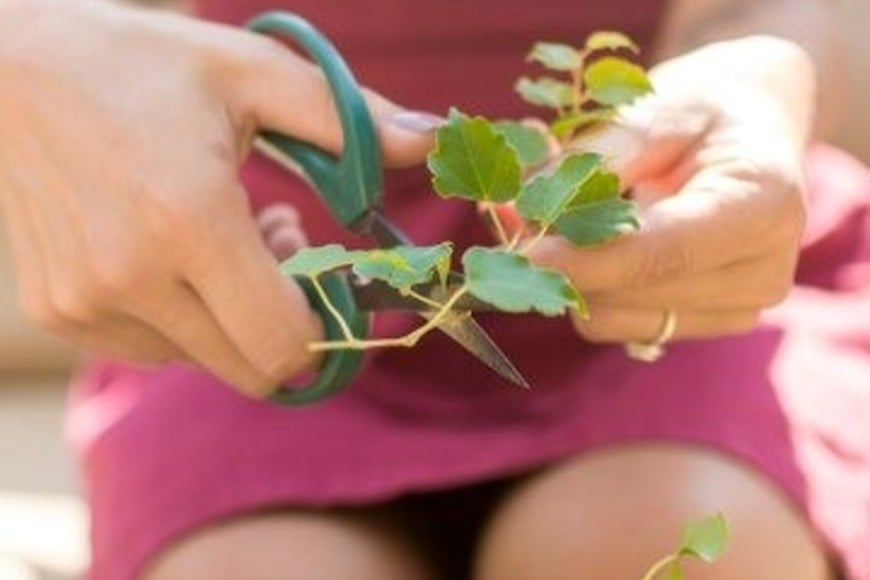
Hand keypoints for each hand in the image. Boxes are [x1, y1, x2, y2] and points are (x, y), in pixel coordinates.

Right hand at [0, 0, 435, 395]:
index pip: (283, 342)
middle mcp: (130, 276)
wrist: (13, 70)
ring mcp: (86, 303)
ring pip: (205, 361)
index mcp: (187, 219)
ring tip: (221, 234)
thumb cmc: (143, 65)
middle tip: (280, 242)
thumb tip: (435, 140)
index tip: (330, 277)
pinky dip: (183, 318)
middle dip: (286, 325)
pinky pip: (155, 350)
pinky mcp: (60, 312)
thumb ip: (349, 119)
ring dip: (233, 316)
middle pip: (251, 369)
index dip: (327, 329)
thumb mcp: (253, 72)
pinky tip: (173, 251)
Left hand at [528, 36, 812, 344]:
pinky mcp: (701, 324)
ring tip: (557, 216)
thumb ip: (592, 164)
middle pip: (631, 294)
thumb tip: (520, 209)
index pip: (664, 253)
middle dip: (562, 260)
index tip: (520, 253)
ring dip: (568, 274)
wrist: (749, 129)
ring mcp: (736, 309)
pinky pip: (615, 322)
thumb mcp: (652, 111)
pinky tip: (584, 242)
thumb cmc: (700, 110)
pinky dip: (584, 285)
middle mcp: (761, 271)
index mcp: (764, 204)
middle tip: (513, 213)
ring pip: (613, 318)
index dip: (585, 259)